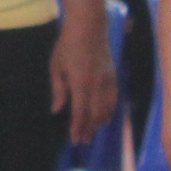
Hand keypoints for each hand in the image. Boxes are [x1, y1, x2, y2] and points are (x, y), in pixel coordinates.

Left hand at [52, 13, 119, 150]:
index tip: (75, 140)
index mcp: (81, 84)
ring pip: (107, 108)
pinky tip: (105, 117)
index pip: (80, 112)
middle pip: (95, 114)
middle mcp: (97, 85)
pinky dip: (109, 111)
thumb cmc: (67, 47)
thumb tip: (57, 110)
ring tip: (92, 132)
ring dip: (99, 122)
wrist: (89, 29)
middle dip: (89, 129)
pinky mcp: (114, 76)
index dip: (78, 127)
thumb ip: (58, 90)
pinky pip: (114, 99)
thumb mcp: (56, 68)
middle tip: (83, 141)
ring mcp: (108, 81)